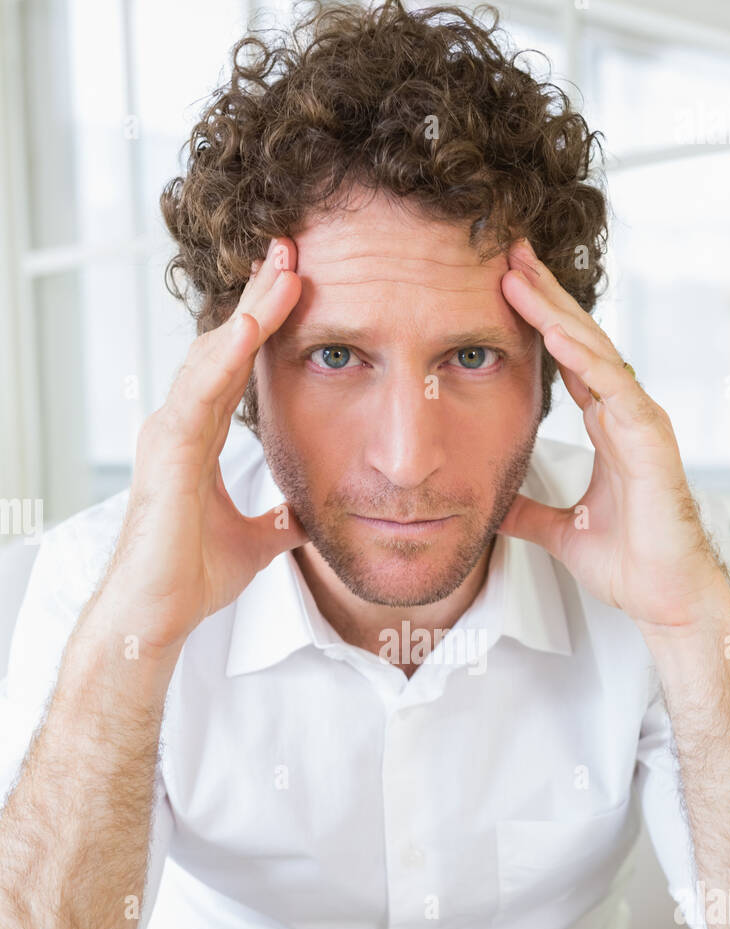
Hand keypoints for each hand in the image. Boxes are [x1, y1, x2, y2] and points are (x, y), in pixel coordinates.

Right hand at [99, 237, 308, 655]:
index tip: (297, 285)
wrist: (160, 614)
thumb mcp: (256, 542)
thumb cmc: (191, 577)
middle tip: (291, 250)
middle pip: (224, 347)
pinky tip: (251, 325)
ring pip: (212, 357)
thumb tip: (305, 519)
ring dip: (249, 312)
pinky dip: (226, 357)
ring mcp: (170, 433)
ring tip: (284, 269)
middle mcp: (180, 425)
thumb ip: (278, 523)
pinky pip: (199, 393)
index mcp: (199, 438)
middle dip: (258, 299)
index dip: (265, 326)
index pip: (238, 368)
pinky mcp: (167, 451)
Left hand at [497, 238, 726, 632]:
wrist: (664, 599)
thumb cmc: (629, 564)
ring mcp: (641, 424)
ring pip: (596, 353)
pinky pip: (616, 389)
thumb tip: (491, 506)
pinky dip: (586, 358)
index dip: (537, 321)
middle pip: (580, 341)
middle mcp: (626, 415)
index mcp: (608, 426)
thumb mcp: (559, 533)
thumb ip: (527, 514)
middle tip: (508, 252)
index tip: (502, 285)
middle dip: (544, 295)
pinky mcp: (652, 442)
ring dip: (556, 312)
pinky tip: (557, 331)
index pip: (567, 360)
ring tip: (518, 274)